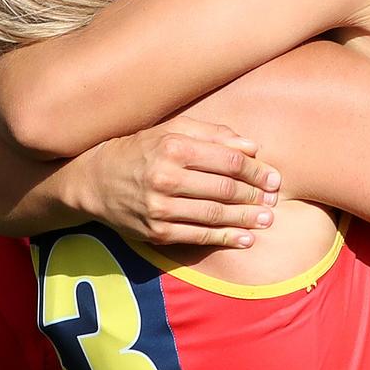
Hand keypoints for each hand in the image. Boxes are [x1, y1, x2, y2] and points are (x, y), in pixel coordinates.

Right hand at [80, 116, 281, 248]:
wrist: (95, 180)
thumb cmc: (140, 149)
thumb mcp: (171, 131)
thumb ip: (212, 134)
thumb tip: (252, 146)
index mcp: (173, 147)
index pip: (227, 160)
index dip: (255, 170)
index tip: (272, 176)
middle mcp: (166, 177)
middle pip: (224, 188)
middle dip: (254, 195)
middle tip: (274, 199)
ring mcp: (160, 208)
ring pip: (214, 215)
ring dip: (246, 219)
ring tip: (267, 220)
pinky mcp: (156, 232)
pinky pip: (198, 236)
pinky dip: (225, 238)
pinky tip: (244, 239)